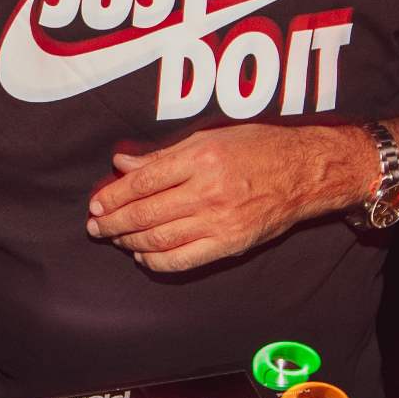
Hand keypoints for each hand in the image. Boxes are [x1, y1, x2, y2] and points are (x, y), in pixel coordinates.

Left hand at [86, 123, 363, 271]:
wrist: (304, 173)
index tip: (96, 203)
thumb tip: (121, 165)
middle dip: (112, 222)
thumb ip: (163, 156)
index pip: (142, 182)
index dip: (113, 196)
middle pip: (145, 214)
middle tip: (94, 226)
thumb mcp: (209, 137)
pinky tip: (142, 254)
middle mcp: (208, 192)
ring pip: (158, 239)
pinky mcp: (228, 245)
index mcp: (201, 158)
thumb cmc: (257, 148)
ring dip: (128, 241)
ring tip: (114, 238)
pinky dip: (155, 261)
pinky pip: (181, 260)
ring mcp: (219, 222)